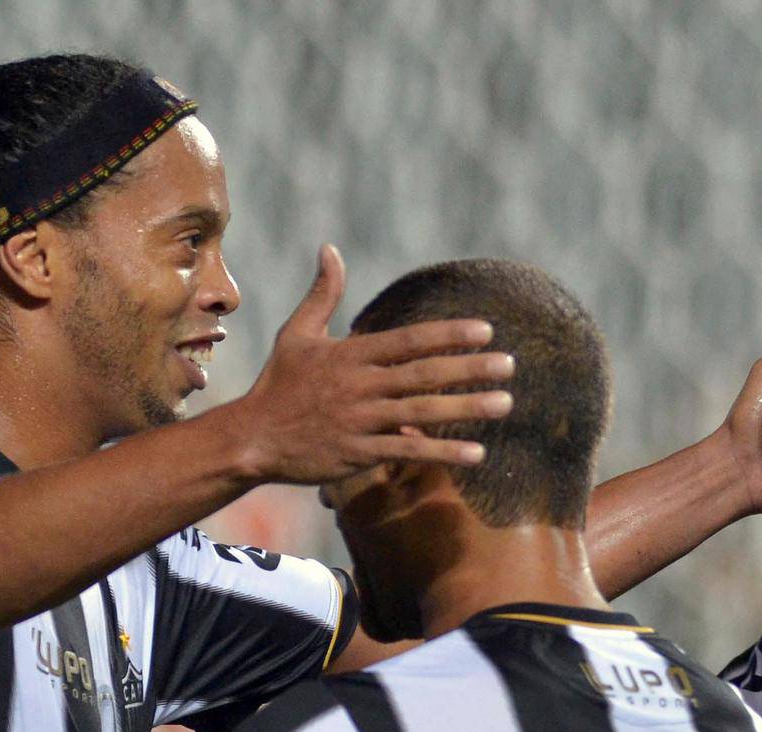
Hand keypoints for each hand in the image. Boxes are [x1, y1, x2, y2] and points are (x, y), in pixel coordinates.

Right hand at [229, 245, 515, 483]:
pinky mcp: (358, 453)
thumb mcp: (297, 333)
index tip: (485, 330)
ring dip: (466, 409)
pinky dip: (442, 452)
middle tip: (510, 364)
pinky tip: (476, 452)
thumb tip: (329, 248)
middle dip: (469, 369)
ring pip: (422, 413)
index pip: (408, 341)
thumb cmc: (279, 383)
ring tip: (505, 403)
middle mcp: (359, 386)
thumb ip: (323, 294)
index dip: (448, 334)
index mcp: (350, 355)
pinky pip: (407, 452)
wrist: (251, 437)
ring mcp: (360, 421)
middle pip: (423, 375)